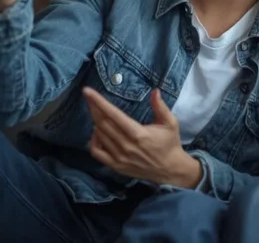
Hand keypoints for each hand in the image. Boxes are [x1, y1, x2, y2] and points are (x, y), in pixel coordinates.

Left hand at [83, 87, 201, 188]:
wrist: (170, 169)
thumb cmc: (170, 143)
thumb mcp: (170, 122)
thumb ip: (161, 107)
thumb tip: (155, 91)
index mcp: (138, 133)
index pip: (113, 114)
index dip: (99, 102)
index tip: (88, 91)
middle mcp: (126, 145)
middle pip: (103, 123)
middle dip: (94, 108)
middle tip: (89, 98)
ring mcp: (119, 157)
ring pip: (99, 135)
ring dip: (95, 122)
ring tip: (96, 113)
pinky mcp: (116, 166)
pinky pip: (97, 152)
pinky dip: (93, 141)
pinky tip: (97, 133)